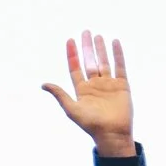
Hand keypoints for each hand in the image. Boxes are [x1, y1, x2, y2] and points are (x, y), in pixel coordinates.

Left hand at [43, 31, 135, 156]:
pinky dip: (117, 54)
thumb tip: (43, 84)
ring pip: (103, 62)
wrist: (112, 134)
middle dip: (87, 47)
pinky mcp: (121, 85)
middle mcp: (94, 85)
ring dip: (100, 49)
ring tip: (97, 35)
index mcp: (82, 90)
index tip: (70, 41)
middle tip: (85, 32)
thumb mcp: (72, 109)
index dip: (72, 55)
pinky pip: (119, 66)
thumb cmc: (91, 125)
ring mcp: (108, 84)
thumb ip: (59, 95)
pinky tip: (114, 42)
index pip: (75, 68)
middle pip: (89, 62)